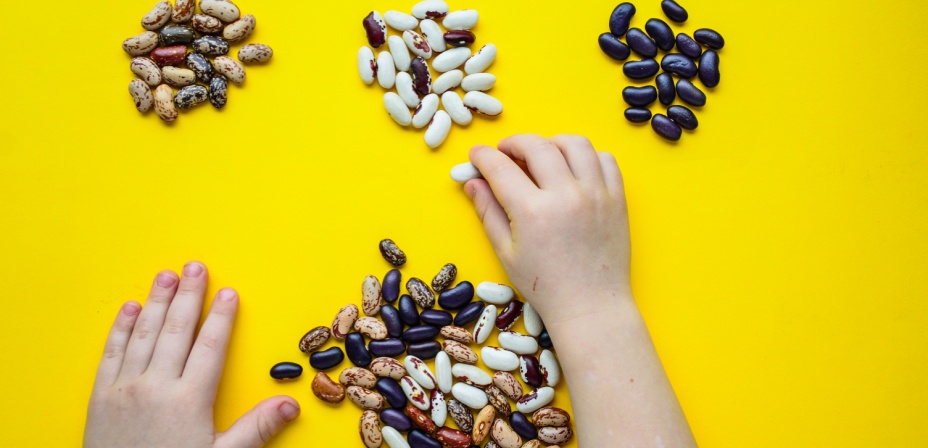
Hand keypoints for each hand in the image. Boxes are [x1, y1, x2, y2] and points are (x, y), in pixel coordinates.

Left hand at [84, 262, 299, 447]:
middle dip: (188, 295)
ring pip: (143, 333)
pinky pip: (111, 353)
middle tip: (195, 267)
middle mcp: (155, 386)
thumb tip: (291, 404)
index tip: (228, 293)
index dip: (221, 317)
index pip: (209, 346)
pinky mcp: (100, 398)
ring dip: (156, 301)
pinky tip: (129, 309)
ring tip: (166, 276)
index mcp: (188, 399)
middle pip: (176, 330)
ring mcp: (125, 389)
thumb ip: (256, 428)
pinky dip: (120, 328)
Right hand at [465, 134, 631, 324]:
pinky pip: (604, 159)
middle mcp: (566, 196)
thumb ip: (488, 212)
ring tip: (541, 155)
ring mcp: (596, 194)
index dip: (483, 156)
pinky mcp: (617, 199)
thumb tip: (473, 183)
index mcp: (533, 212)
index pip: (501, 167)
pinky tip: (573, 168)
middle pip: (537, 146)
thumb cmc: (546, 286)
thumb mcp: (506, 253)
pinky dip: (586, 156)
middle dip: (514, 142)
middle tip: (505, 152)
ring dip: (552, 142)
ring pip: (574, 144)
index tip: (477, 155)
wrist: (591, 306)